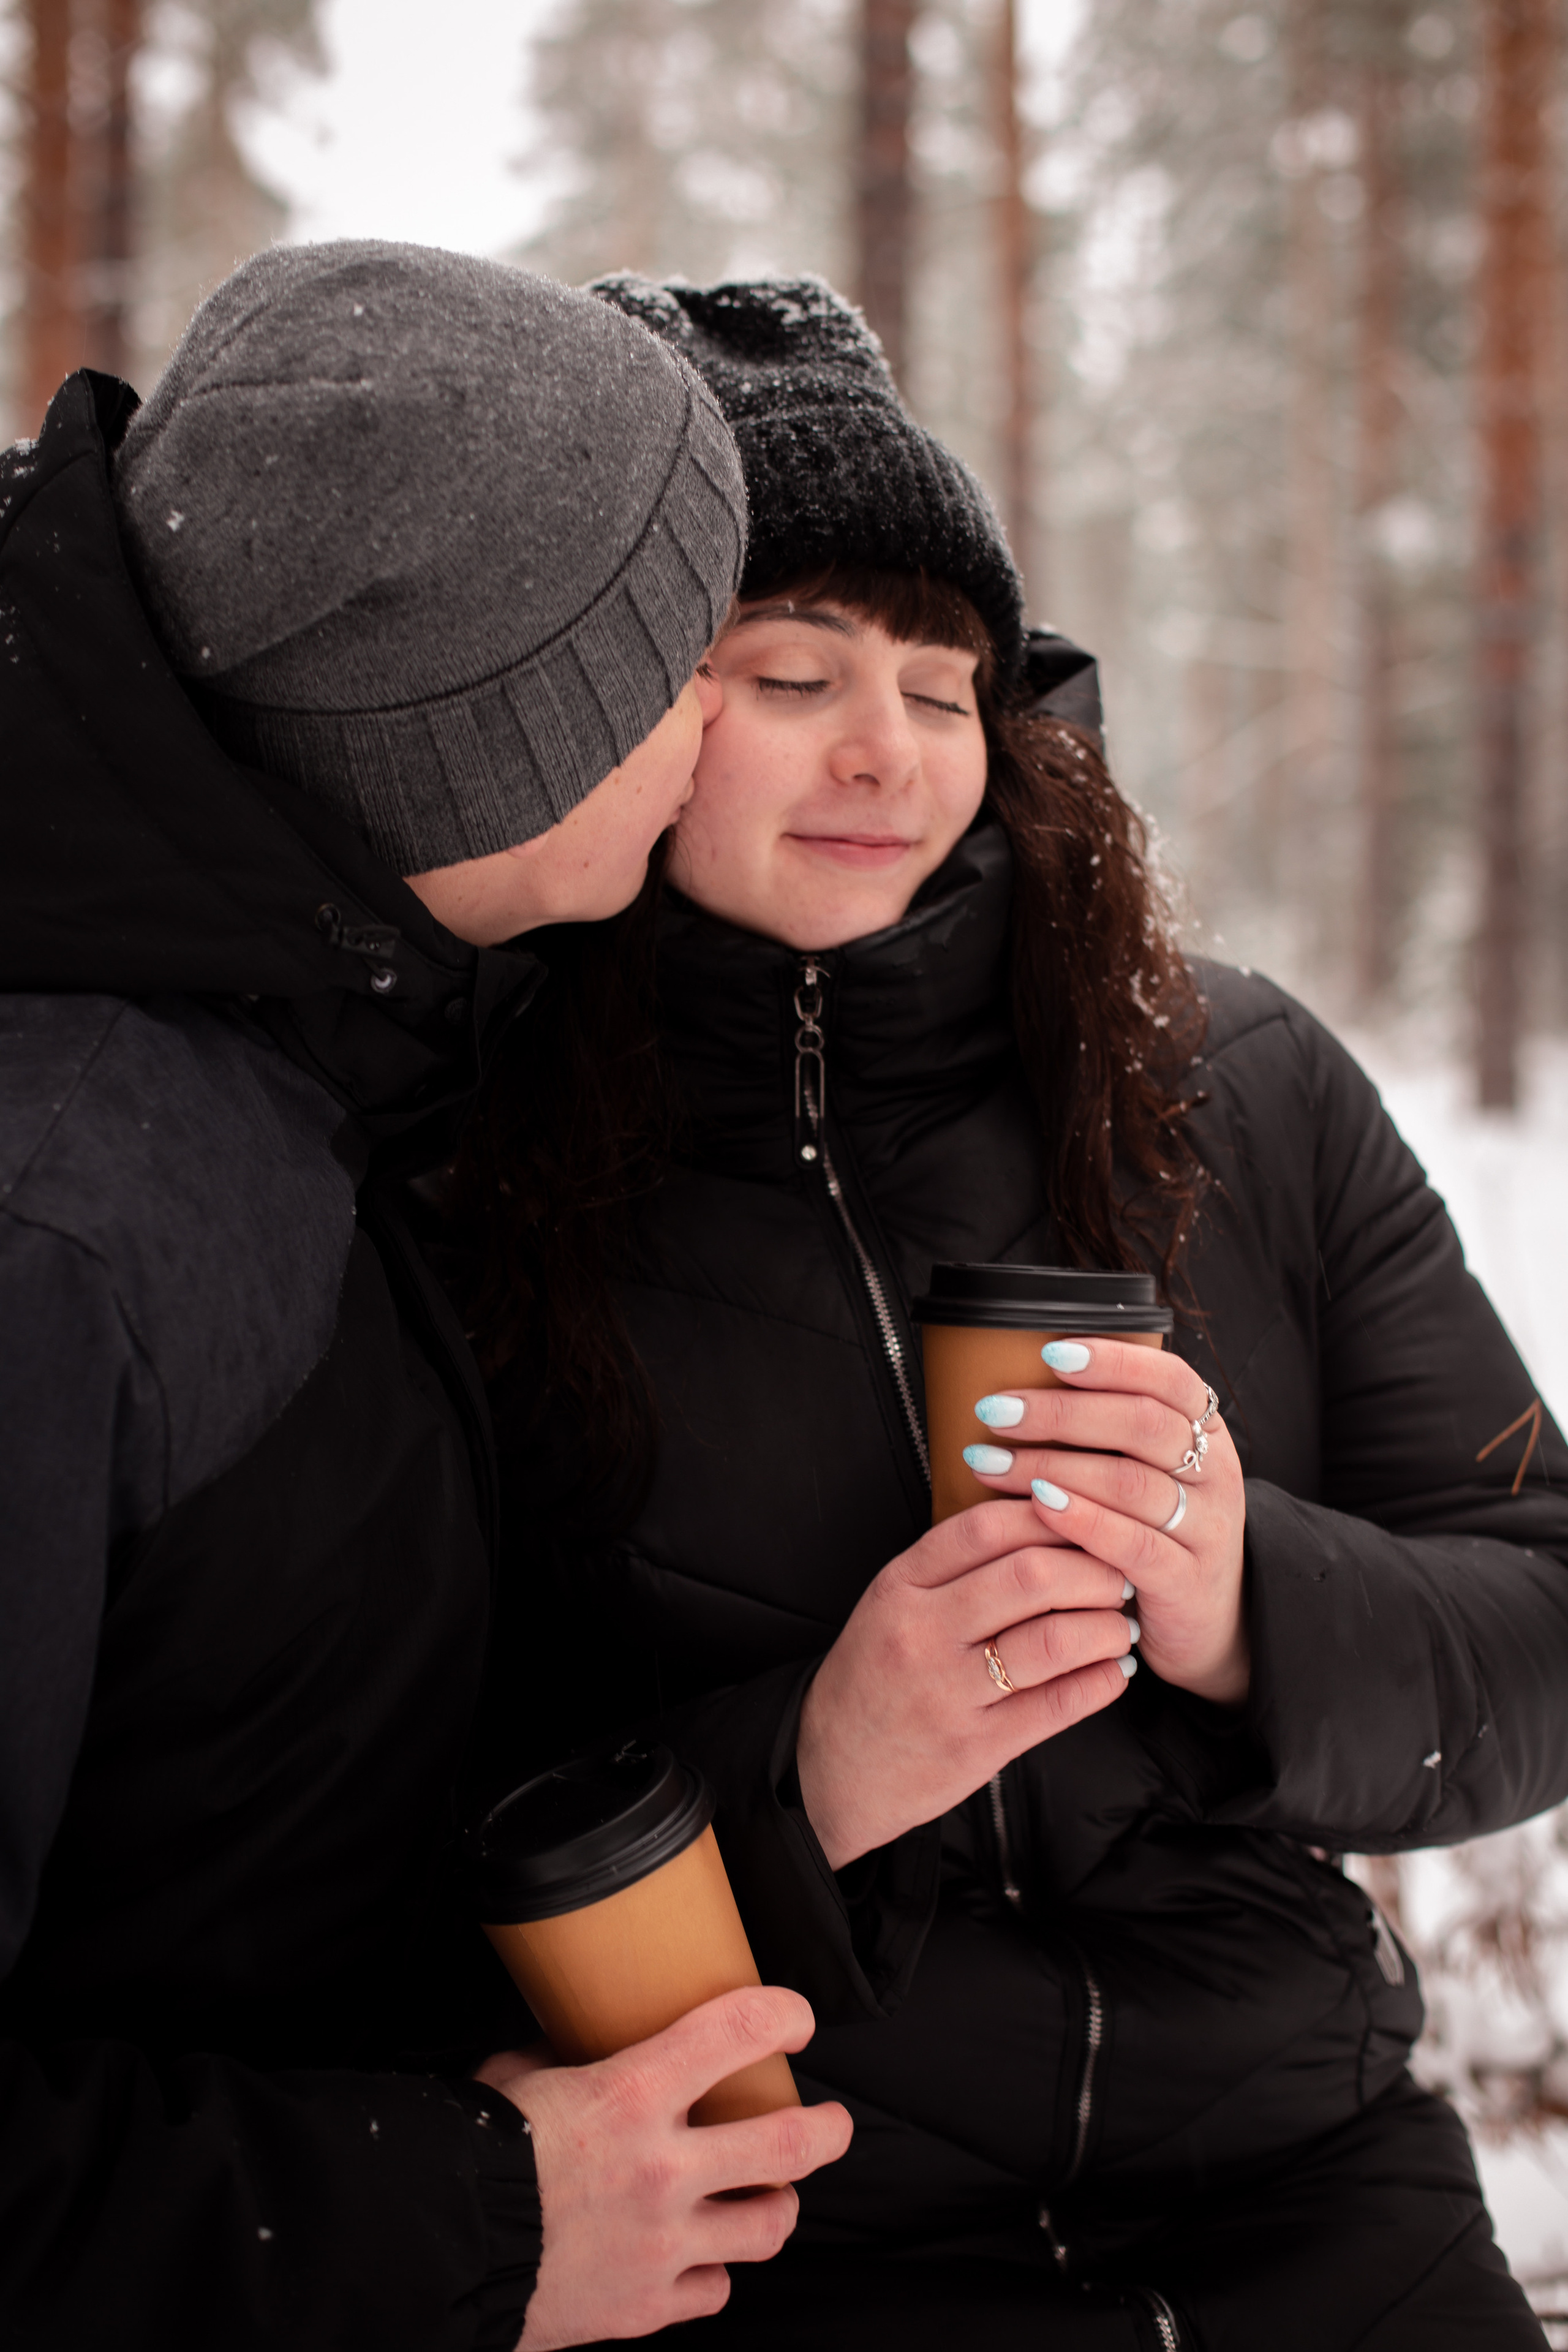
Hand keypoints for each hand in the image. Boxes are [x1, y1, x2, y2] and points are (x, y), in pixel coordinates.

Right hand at [475, 1988, 851, 2348]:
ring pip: (768, 2228)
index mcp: (631, 2095)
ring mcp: (661, 2243)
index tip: (795, 2019)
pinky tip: (700, 2256)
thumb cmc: (476, 2155)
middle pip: (789, 2145)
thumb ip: (564, 2056)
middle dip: (827, 2131)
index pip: (736, 2031)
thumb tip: (575, 2039)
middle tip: (833, 2123)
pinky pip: (713, 2292)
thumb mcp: (520, 2076)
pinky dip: (712, 2274)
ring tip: (773, 2196)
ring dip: (778, 2208)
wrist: (442, 2248)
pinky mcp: (646, 2306)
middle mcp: (661, 2169)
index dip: (783, 2015)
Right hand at [795, 1498, 1135, 1868]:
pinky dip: (1101, 1682)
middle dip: (1090, 1568)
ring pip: (1052, 1640)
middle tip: (1117, 1573)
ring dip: (1104, 1626)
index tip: (1083, 1519)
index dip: (1047, 1515)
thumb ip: (952, 1567)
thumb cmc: (873, 1678)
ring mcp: (948, 1693)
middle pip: (1029, 1576)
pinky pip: (1058, 1706)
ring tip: (1120, 1624)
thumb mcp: (892, 1605)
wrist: (829, 1770)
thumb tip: (1042, 1522)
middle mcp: (921, 1633)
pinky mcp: (976, 1747)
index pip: (985, 1528)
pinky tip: (1114, 1671)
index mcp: (900, 1587)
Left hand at [961, 1336, 1247, 1707]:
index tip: (1049, 1353)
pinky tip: (1038, 1505)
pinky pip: (1133, 1545)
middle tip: (994, 1410)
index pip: (1170, 1379)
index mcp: (1207, 1432)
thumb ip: (1108, 1429)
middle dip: (1061, 1413)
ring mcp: (1207, 1528)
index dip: (1113, 1361)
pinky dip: (1082, 1520)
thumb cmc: (1155, 1528)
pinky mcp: (1188, 1581)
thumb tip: (1021, 1383)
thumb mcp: (1147, 1470)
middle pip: (1143, 1425)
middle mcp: (1216, 1473)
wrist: (1205, 1620)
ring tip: (988, 1462)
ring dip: (1052, 1466)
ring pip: (1130, 1483)